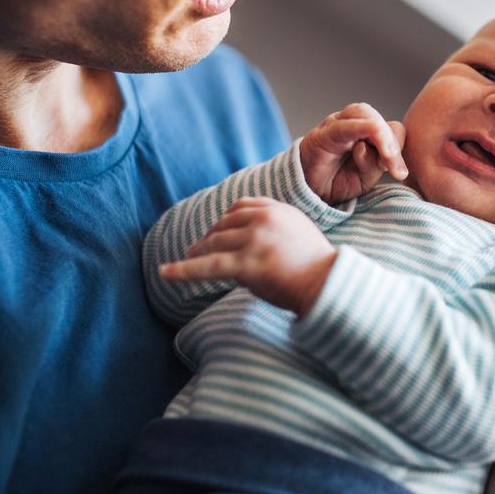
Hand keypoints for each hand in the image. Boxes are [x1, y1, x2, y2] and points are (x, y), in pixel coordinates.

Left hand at [158, 197, 335, 315]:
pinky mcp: (247, 264)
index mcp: (277, 210)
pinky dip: (183, 270)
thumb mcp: (297, 234)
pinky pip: (208, 266)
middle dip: (207, 239)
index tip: (214, 233)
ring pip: (214, 244)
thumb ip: (273, 228)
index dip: (223, 221)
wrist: (329, 286)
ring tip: (181, 265)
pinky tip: (165, 273)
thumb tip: (241, 239)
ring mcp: (255, 240)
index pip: (240, 207)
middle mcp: (264, 219)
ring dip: (196, 254)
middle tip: (194, 252)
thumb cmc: (316, 267)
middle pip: (223, 226)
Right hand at [300, 102, 407, 204]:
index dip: (398, 148)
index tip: (397, 173)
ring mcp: (338, 125)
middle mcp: (354, 124)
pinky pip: (343, 125)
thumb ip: (377, 165)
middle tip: (394, 170)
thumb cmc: (337, 181)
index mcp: (368, 134)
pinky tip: (364, 146)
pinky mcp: (323, 133)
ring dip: (380, 136)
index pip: (392, 129)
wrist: (309, 191)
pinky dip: (359, 129)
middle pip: (380, 119)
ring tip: (384, 160)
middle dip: (392, 144)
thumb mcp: (365, 179)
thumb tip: (385, 156)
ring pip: (365, 114)